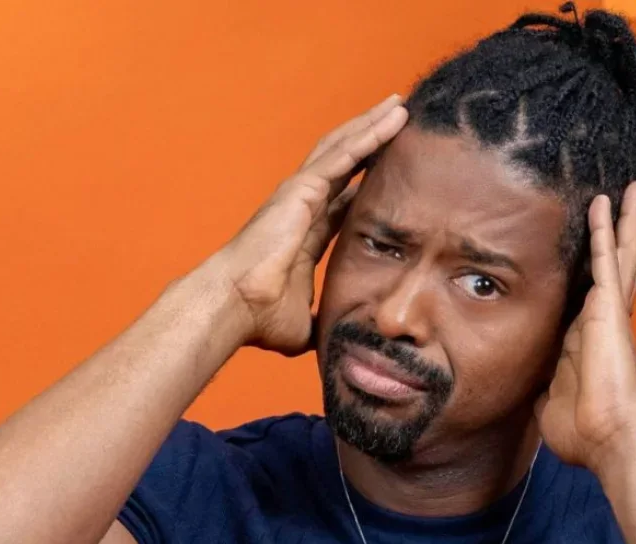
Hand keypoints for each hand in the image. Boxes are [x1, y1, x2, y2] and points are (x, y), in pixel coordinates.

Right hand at [214, 94, 408, 354]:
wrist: (234, 307)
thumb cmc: (259, 318)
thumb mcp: (303, 325)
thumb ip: (320, 324)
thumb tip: (334, 346)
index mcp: (306, 234)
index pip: (343, 201)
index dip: (366, 183)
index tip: (391, 173)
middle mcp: (302, 206)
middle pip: (344, 162)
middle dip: (371, 140)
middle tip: (398, 120)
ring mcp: (301, 193)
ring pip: (344, 147)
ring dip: (373, 125)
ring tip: (400, 105)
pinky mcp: (302, 189)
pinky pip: (344, 154)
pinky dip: (369, 134)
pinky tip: (392, 118)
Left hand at [536, 182, 635, 473]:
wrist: (607, 439)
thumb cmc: (584, 432)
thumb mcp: (552, 403)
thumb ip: (546, 389)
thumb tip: (539, 394)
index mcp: (589, 339)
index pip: (597, 290)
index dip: (604, 265)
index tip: (607, 243)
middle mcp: (604, 319)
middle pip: (618, 264)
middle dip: (626, 231)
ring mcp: (610, 312)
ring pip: (620, 254)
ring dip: (626, 220)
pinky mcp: (609, 309)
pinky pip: (604, 260)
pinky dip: (604, 229)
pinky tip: (605, 202)